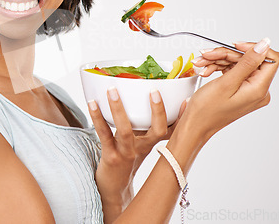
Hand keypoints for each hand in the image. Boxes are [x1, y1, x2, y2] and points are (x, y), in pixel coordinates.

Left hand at [87, 88, 186, 213]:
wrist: (113, 188)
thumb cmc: (126, 159)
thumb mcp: (139, 142)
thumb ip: (143, 124)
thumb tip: (143, 99)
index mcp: (150, 143)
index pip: (170, 130)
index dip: (180, 117)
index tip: (187, 101)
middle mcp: (142, 148)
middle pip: (156, 131)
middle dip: (158, 111)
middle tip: (155, 91)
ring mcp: (126, 153)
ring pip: (125, 130)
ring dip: (118, 108)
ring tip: (112, 90)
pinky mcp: (110, 156)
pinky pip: (104, 133)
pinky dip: (97, 117)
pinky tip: (92, 103)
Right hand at [183, 38, 278, 138]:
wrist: (195, 125)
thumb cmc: (207, 111)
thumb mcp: (227, 82)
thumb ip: (247, 62)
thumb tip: (264, 44)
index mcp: (259, 89)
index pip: (270, 58)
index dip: (252, 48)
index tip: (235, 45)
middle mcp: (257, 90)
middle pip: (249, 59)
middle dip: (226, 55)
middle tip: (208, 55)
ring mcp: (248, 90)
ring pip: (237, 63)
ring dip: (218, 60)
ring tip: (202, 63)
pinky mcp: (239, 90)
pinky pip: (232, 70)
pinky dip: (218, 67)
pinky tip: (205, 69)